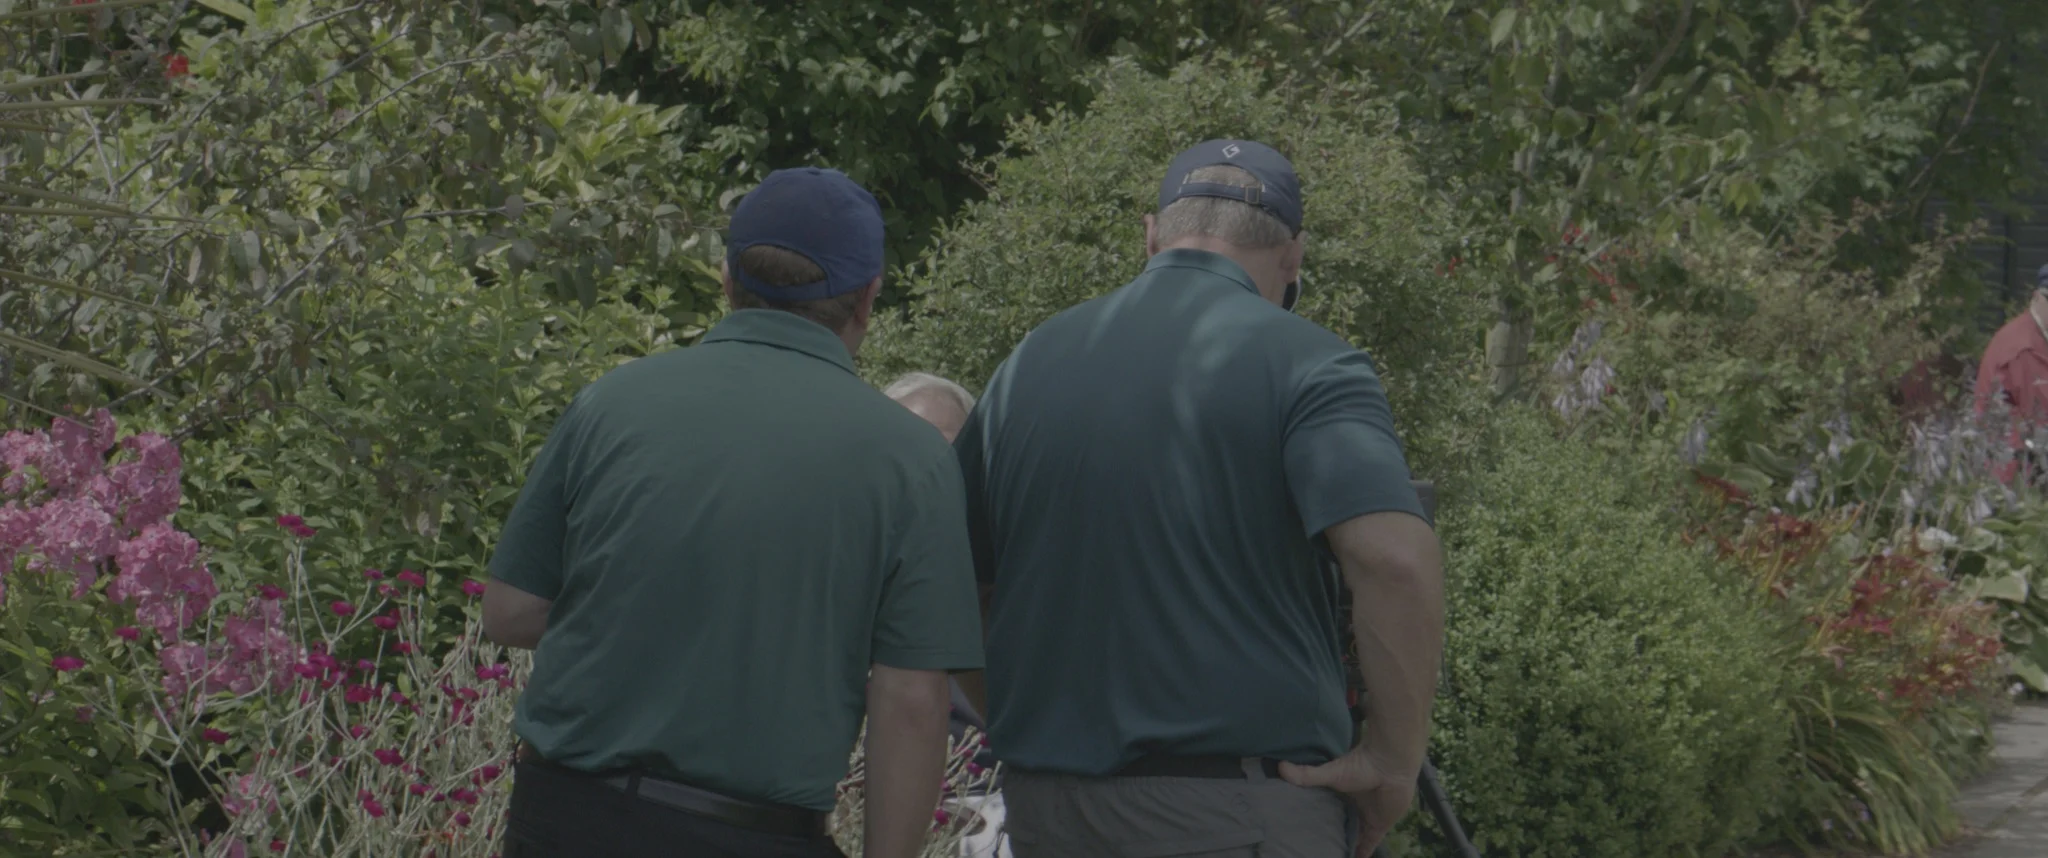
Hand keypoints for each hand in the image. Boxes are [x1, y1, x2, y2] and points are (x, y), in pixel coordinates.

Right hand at [1278, 749, 1416, 857]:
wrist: (1389, 765)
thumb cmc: (1360, 765)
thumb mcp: (1330, 772)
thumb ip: (1306, 775)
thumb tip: (1279, 767)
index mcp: (1341, 794)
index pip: (1328, 812)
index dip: (1319, 822)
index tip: (1304, 832)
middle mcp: (1352, 807)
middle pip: (1340, 826)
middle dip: (1332, 837)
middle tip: (1316, 848)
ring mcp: (1366, 817)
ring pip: (1354, 837)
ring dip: (1345, 846)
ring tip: (1330, 855)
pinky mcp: (1379, 826)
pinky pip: (1369, 845)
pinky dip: (1362, 854)